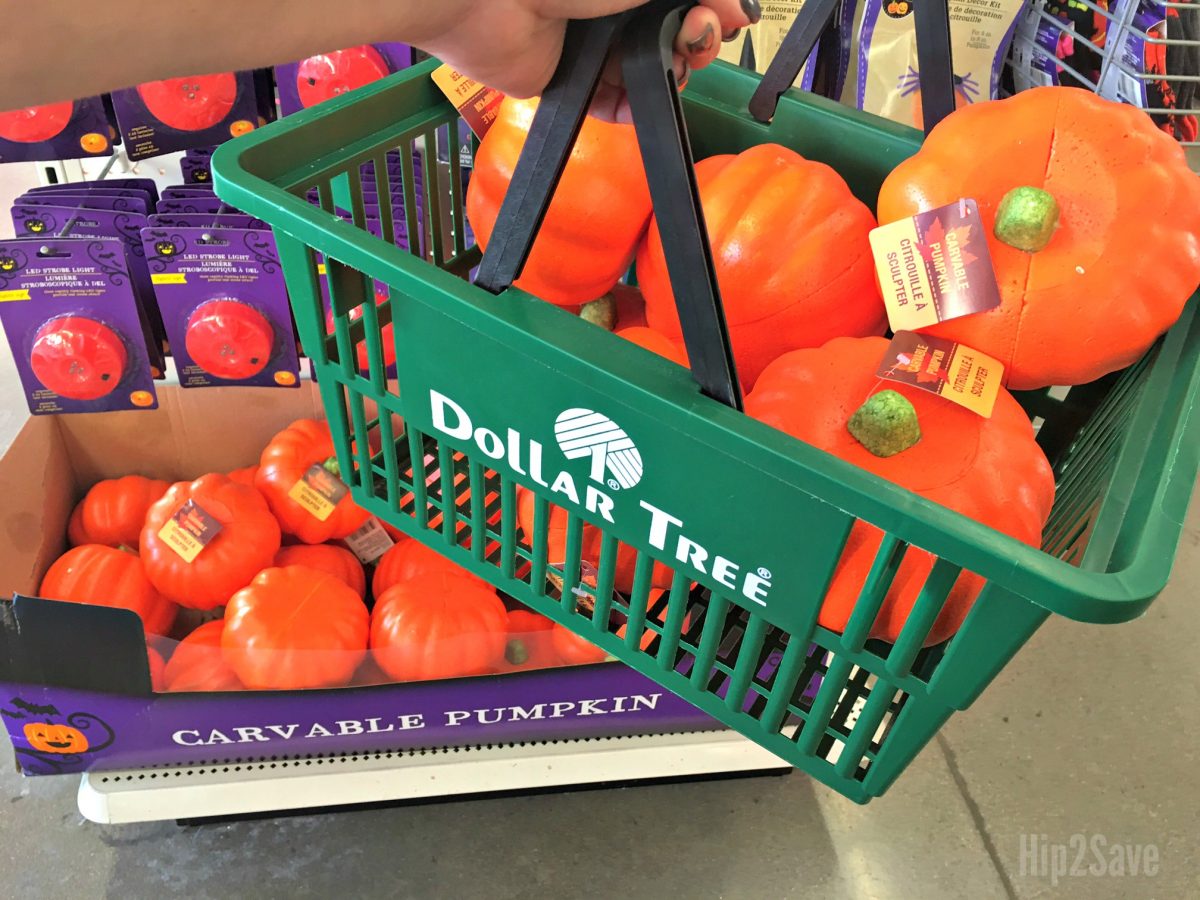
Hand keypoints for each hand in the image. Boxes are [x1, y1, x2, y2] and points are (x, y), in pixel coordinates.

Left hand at [412, 0, 760, 121]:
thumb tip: (739, 9)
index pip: (685, 1)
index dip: (713, 8)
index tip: (728, 15)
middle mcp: (609, 5)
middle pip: (673, 33)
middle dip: (697, 39)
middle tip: (695, 38)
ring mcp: (590, 42)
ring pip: (648, 70)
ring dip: (671, 74)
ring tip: (670, 65)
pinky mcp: (568, 81)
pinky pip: (614, 105)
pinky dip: (635, 110)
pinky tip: (647, 105)